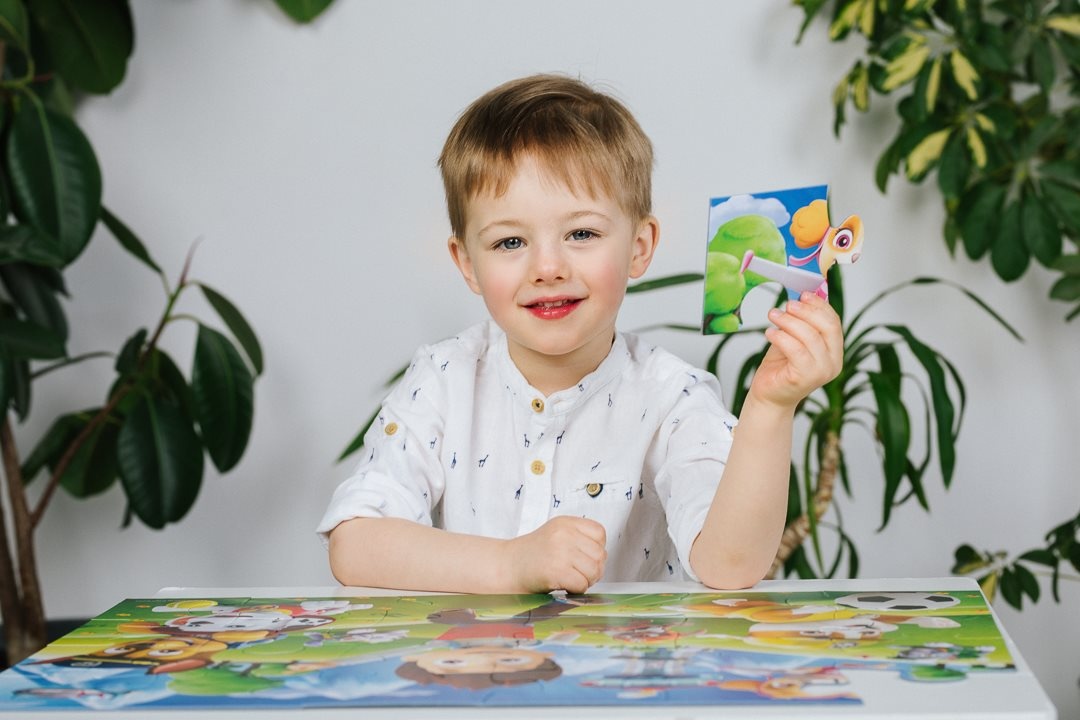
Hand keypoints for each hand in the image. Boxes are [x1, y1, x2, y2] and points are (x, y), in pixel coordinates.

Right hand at [503, 516, 606, 593]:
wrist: (506, 566)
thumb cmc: (532, 555)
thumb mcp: (555, 535)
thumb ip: (578, 539)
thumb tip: (602, 558)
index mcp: (565, 523)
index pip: (599, 533)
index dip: (596, 549)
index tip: (584, 558)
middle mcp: (563, 534)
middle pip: (599, 554)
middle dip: (594, 569)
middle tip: (579, 574)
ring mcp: (560, 551)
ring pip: (594, 570)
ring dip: (586, 581)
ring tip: (572, 580)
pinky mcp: (556, 570)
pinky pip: (582, 584)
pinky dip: (577, 590)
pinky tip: (564, 585)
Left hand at [752, 292, 842, 410]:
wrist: (769, 395)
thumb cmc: (781, 366)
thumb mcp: (794, 339)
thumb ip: (801, 322)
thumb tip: (802, 296)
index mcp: (835, 352)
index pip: (834, 323)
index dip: (819, 306)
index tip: (803, 294)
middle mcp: (833, 363)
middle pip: (827, 327)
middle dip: (806, 311)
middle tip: (787, 304)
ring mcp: (821, 372)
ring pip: (810, 337)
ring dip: (789, 321)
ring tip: (773, 315)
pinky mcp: (804, 377)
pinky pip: (795, 349)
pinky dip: (781, 337)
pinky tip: (769, 332)